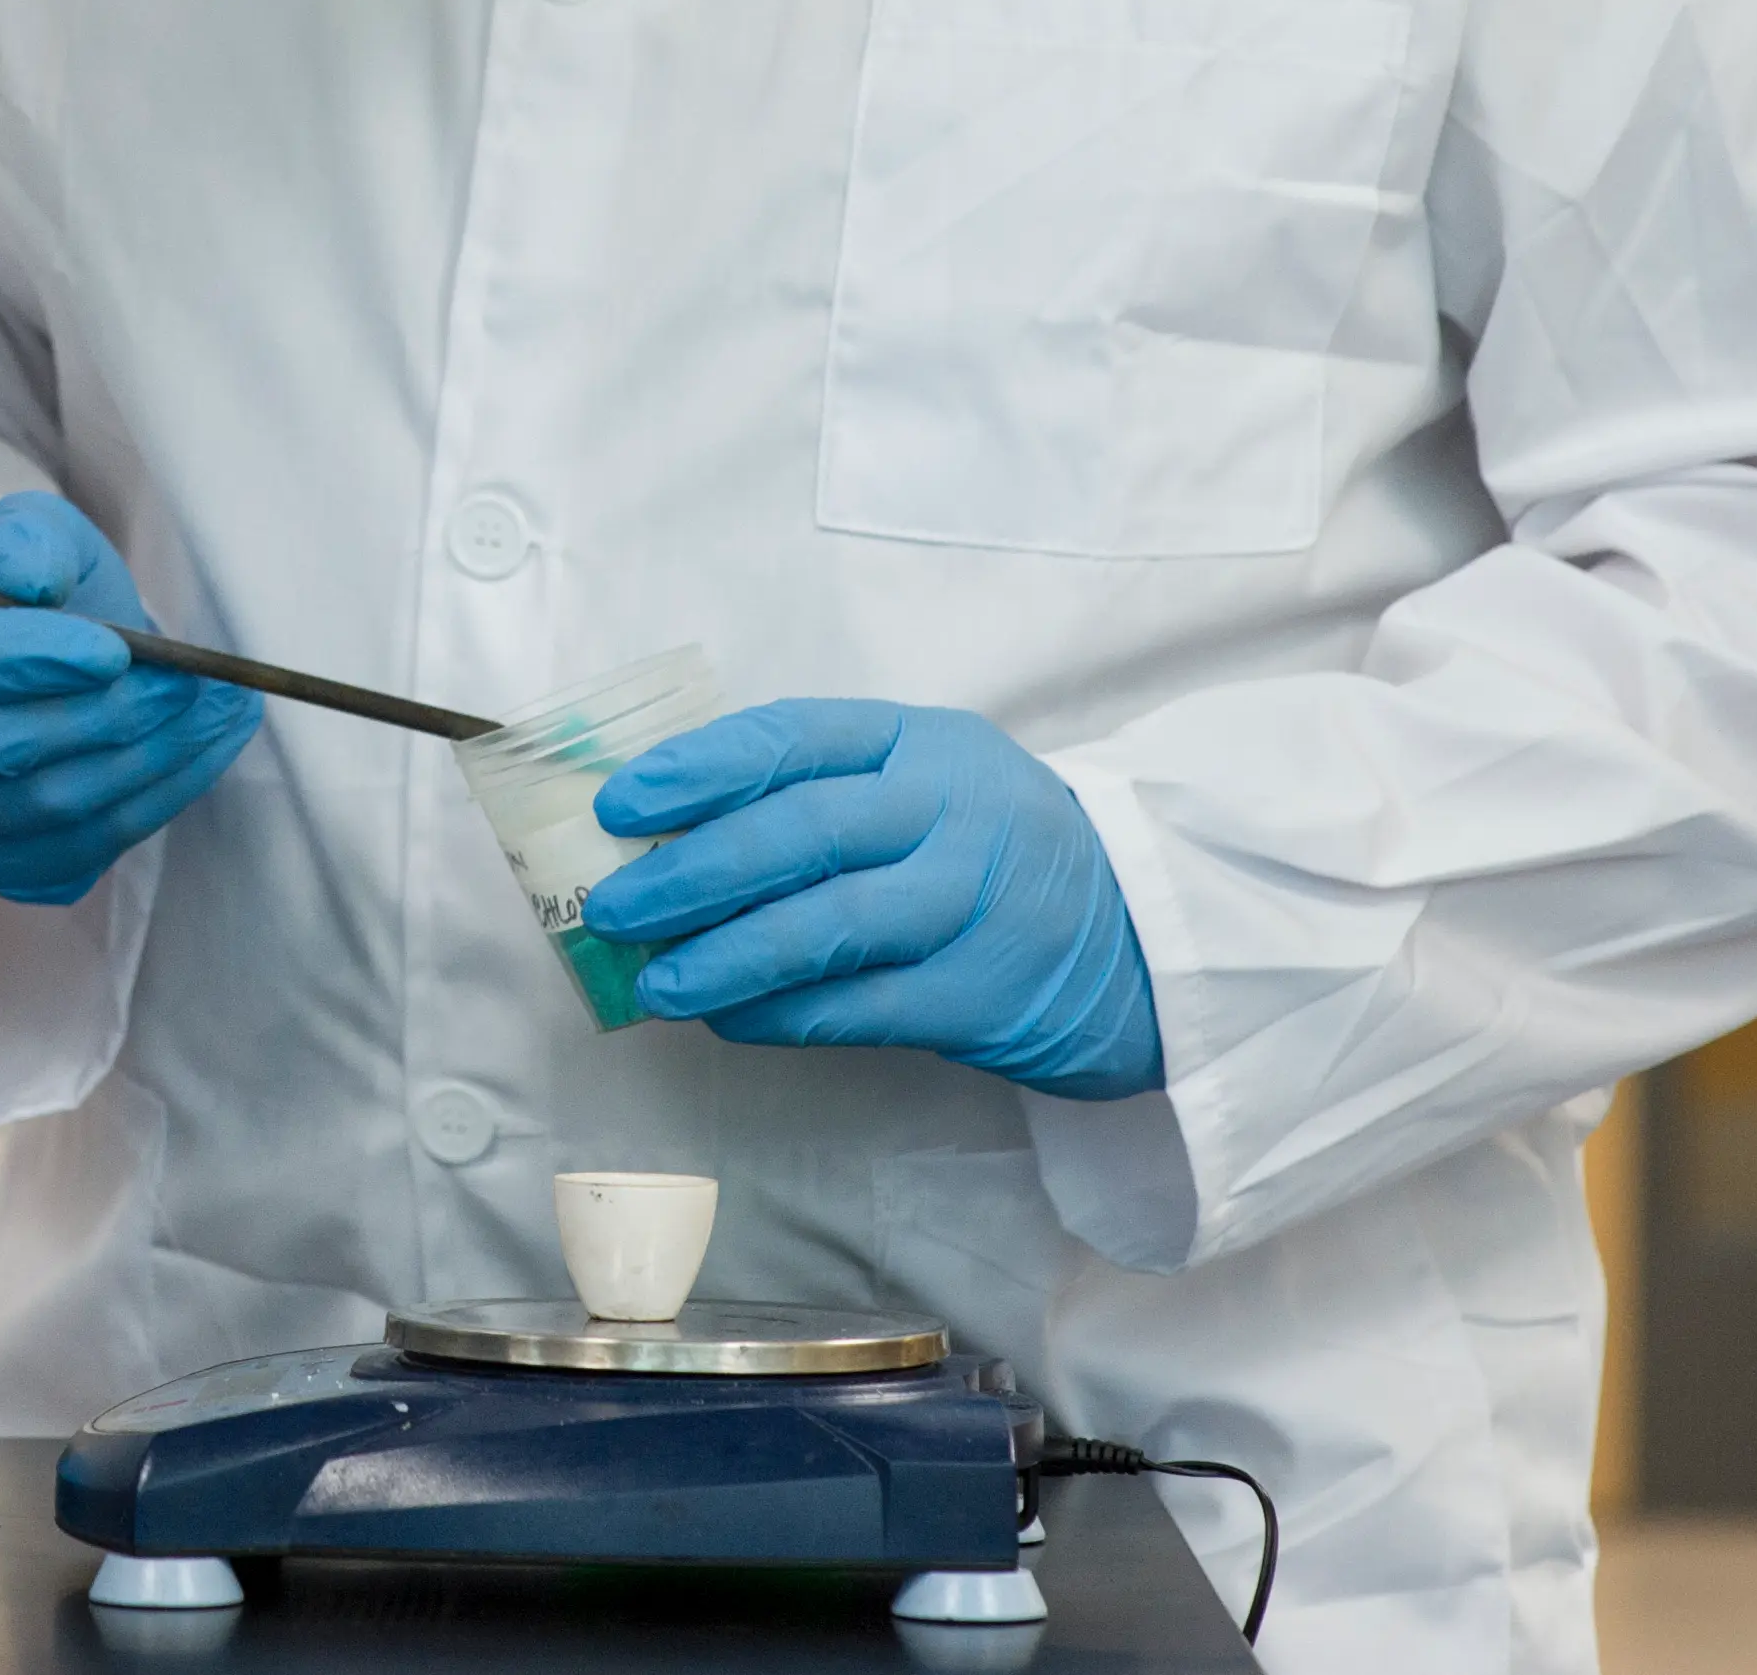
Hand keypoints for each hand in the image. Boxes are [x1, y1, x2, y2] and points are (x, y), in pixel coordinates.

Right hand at [0, 493, 261, 904]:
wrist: (36, 659)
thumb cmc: (25, 589)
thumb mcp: (25, 531)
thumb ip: (27, 541)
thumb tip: (29, 584)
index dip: (20, 658)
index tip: (114, 649)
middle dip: (97, 716)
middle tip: (182, 683)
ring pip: (33, 810)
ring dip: (137, 763)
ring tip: (209, 712)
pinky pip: (67, 855)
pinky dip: (145, 808)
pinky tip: (194, 755)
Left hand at [582, 699, 1163, 1100]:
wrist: (1143, 933)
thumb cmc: (993, 848)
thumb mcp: (930, 782)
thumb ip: (822, 790)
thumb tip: (665, 833)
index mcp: (923, 743)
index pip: (795, 738)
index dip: (699, 769)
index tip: (619, 805)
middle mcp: (951, 813)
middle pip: (803, 832)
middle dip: (693, 871)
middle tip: (613, 906)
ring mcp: (971, 905)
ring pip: (828, 925)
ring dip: (725, 956)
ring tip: (655, 982)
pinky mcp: (981, 995)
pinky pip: (860, 1008)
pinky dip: (781, 1014)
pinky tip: (726, 1018)